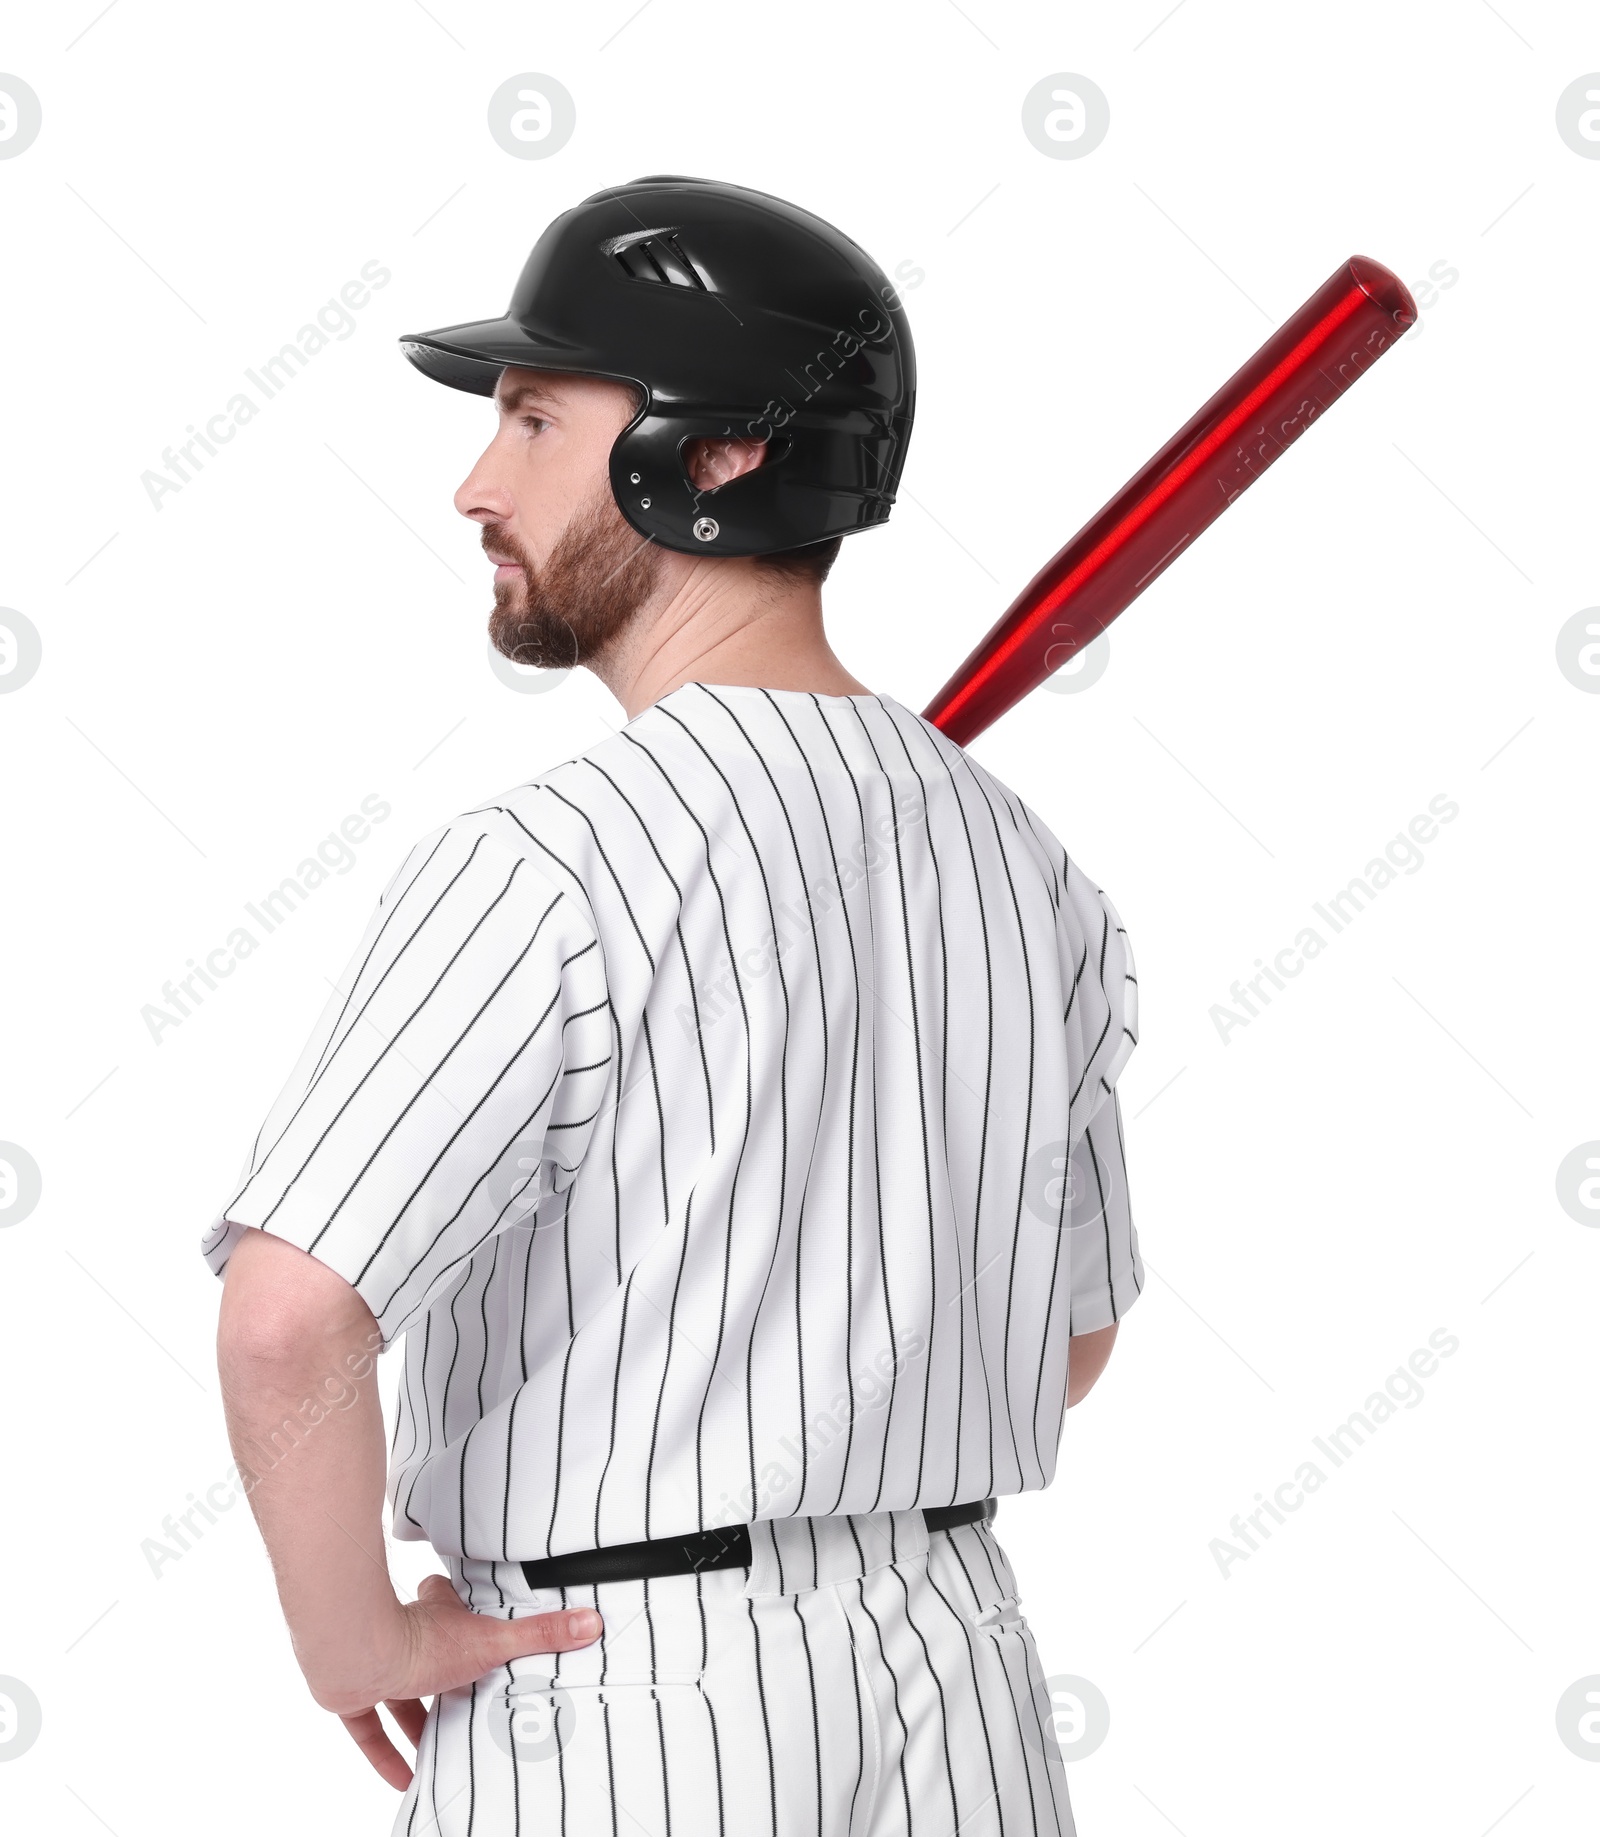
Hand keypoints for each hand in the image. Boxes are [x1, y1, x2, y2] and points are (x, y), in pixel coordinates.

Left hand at [328, 1573, 603, 1789]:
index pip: (444, 1597)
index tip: (472, 1616)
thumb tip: (590, 1621)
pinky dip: (383, 1753)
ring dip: (414, 1718)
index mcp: (438, 1615)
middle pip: (425, 1650)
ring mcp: (377, 1667)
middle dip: (442, 1674)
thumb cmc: (423, 1640)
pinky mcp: (353, 1697)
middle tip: (466, 1698)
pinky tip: (401, 1777)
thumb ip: (540, 1634)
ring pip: (398, 1694)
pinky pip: (368, 1728)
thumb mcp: (493, 1640)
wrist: (358, 1656)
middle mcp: (406, 1637)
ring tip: (439, 1745)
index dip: (454, 1603)